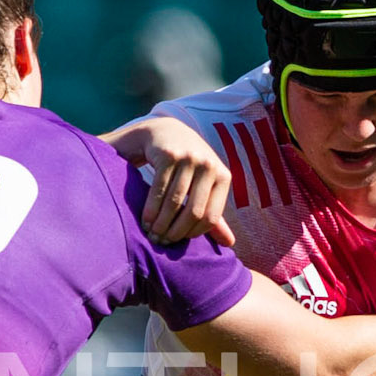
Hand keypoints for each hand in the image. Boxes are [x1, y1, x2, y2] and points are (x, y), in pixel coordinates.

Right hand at [121, 116, 234, 245]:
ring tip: (151, 233)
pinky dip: (151, 209)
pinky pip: (159, 190)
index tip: (178, 241)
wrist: (164, 132)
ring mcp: (189, 158)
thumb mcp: (204, 186)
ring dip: (161, 223)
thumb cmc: (186, 165)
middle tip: (161, 242)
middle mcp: (209, 165)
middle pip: (194, 211)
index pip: (211, 217)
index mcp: (223, 176)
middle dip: (175, 231)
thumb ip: (213, 213)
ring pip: (175, 202)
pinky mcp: (168, 154)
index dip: (193, 233)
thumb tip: (229, 243)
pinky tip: (145, 220)